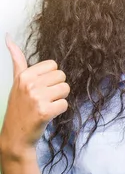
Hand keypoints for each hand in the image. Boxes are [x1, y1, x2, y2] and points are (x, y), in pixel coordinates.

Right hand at [0, 34, 69, 155]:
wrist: (15, 136)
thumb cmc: (19, 106)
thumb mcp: (16, 82)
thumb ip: (17, 60)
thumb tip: (9, 37)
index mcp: (24, 75)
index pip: (54, 65)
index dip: (50, 78)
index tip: (40, 88)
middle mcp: (29, 84)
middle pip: (62, 76)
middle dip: (56, 88)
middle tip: (43, 99)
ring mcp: (37, 98)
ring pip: (66, 89)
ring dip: (59, 99)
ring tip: (45, 106)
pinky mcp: (45, 112)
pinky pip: (65, 104)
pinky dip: (59, 110)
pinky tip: (47, 115)